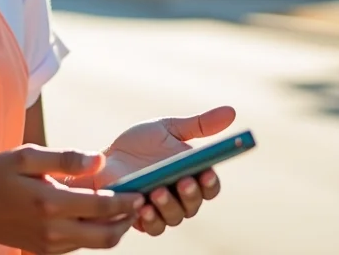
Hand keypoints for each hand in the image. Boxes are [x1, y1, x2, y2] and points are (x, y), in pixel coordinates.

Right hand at [0, 145, 144, 253]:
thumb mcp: (26, 156)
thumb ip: (64, 158)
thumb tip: (100, 159)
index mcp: (50, 203)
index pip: (102, 207)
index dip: (127, 200)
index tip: (141, 190)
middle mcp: (53, 230)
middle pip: (106, 236)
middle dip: (128, 220)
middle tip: (139, 204)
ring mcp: (49, 245)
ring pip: (95, 244)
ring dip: (114, 228)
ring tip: (123, 209)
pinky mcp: (46, 251)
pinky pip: (80, 246)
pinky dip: (95, 234)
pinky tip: (97, 216)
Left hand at [95, 105, 236, 236]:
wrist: (106, 157)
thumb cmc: (140, 144)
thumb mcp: (168, 128)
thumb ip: (199, 125)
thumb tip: (231, 111)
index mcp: (192, 176)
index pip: (210, 187)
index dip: (211, 182)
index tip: (206, 172)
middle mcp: (180, 197)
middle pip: (194, 204)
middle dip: (191, 194)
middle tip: (183, 181)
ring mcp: (162, 210)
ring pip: (175, 217)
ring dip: (169, 206)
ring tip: (157, 191)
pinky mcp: (141, 220)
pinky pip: (152, 227)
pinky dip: (151, 219)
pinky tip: (143, 206)